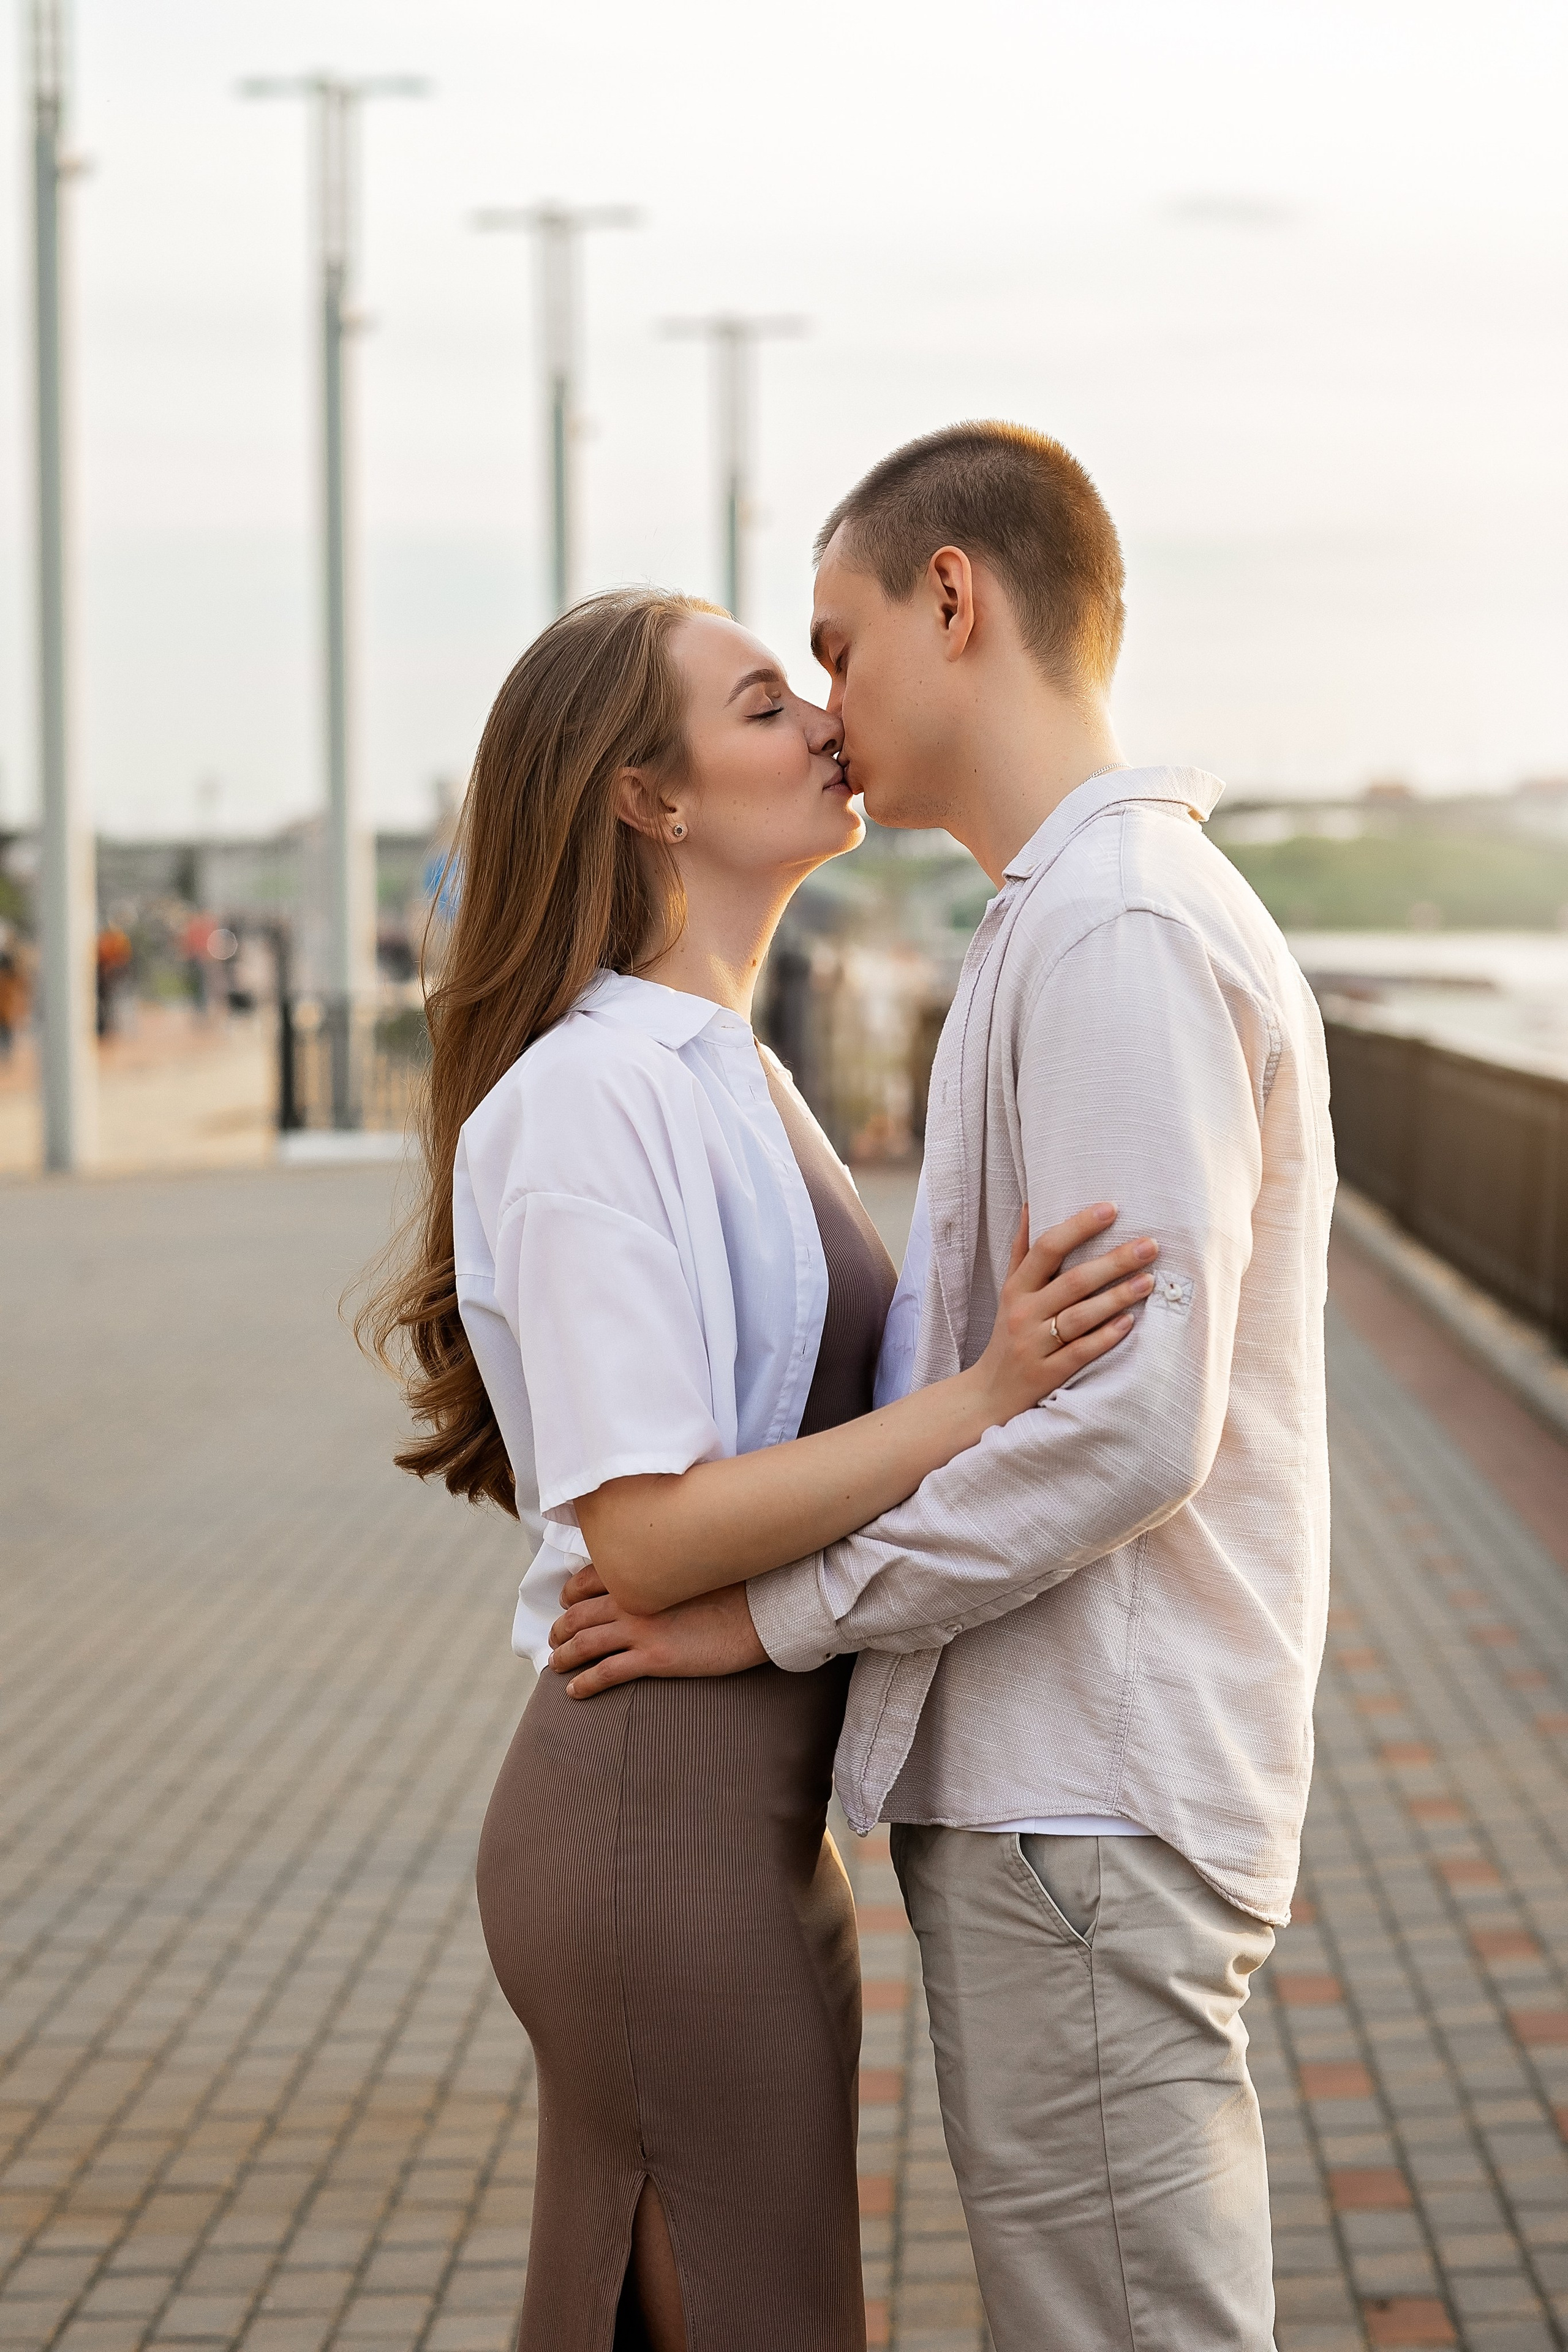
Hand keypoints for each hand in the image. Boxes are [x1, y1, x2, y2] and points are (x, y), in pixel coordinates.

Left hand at [547, 1579, 765, 1696]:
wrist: (757, 1613)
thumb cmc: (733, 1591)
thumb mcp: (692, 1570)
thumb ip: (664, 1574)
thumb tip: (653, 1581)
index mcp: (642, 1574)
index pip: (588, 1579)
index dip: (570, 1594)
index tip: (566, 1602)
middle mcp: (634, 1599)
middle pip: (579, 1614)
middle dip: (560, 1629)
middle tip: (555, 1640)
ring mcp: (641, 1629)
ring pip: (584, 1643)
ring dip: (564, 1655)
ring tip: (556, 1665)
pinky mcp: (653, 1658)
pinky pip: (606, 1673)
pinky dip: (585, 1683)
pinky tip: (575, 1691)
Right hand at [970, 1203, 1157, 1424]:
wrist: (989, 1392)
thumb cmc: (1008, 1334)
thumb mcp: (1009, 1291)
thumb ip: (1022, 1251)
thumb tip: (1032, 1205)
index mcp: (1017, 1288)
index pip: (1047, 1249)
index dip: (1078, 1226)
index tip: (1111, 1208)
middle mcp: (1024, 1313)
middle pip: (1072, 1281)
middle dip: (1114, 1261)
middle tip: (1150, 1245)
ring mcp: (1035, 1344)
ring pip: (1080, 1316)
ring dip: (1116, 1297)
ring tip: (1148, 1281)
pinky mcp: (1048, 1373)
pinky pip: (1081, 1352)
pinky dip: (1105, 1336)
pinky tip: (1129, 1323)